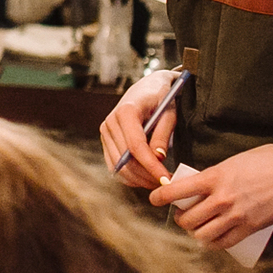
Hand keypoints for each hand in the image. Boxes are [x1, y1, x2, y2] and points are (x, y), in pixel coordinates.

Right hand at [97, 69, 179, 189]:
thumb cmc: (161, 98)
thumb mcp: (168, 113)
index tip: (166, 180)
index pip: (135, 146)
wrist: (147, 88)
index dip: (151, 166)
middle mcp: (110, 122)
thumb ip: (162, 134)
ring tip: (157, 182)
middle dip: (146, 176)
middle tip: (166, 184)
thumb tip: (158, 158)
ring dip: (137, 179)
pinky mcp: (105, 140)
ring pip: (118, 166)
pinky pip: (114, 165)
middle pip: (125, 159)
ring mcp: (105, 132)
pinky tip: (145, 178)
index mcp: (125, 111)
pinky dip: (128, 176)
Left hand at [149, 142, 272, 248]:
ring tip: (198, 227)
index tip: (153, 198)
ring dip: (195, 233)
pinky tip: (211, 239)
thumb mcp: (236, 160)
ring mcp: (236, 215)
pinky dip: (212, 243)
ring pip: (201, 234)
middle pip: (187, 219)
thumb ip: (216, 173)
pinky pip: (222, 243)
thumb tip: (201, 184)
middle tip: (182, 215)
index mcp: (215, 176)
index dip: (161, 196)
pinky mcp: (250, 227)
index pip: (177, 190)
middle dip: (180, 219)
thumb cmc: (270, 160)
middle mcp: (221, 198)